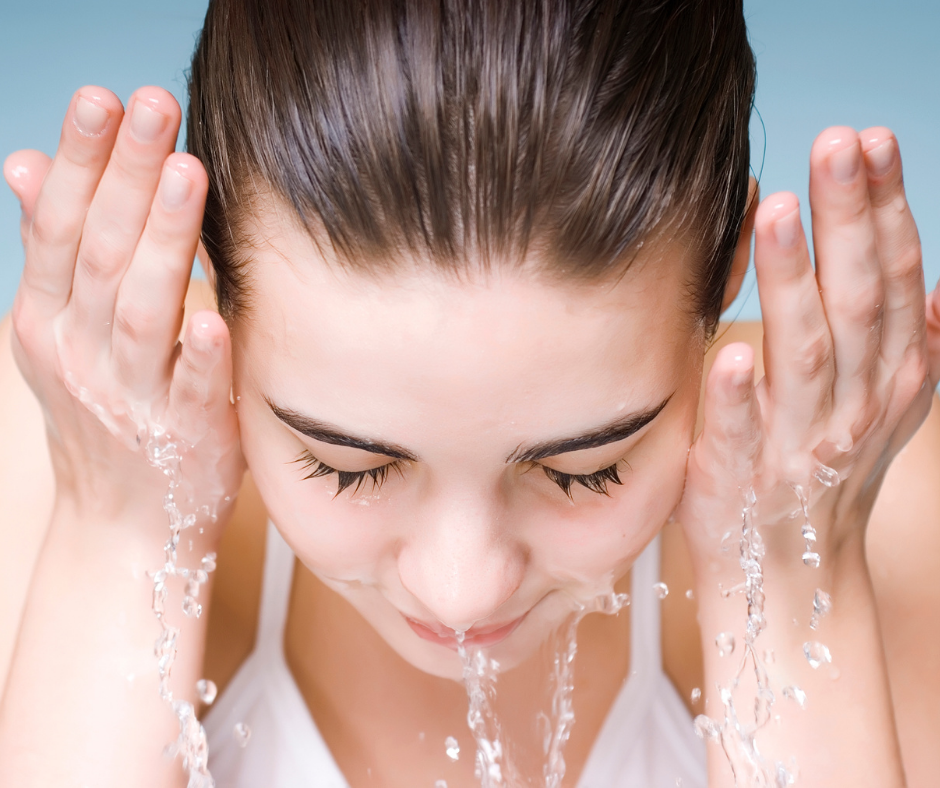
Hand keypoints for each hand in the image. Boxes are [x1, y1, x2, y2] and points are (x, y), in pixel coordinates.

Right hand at [3, 86, 242, 534]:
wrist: (125, 525)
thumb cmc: (106, 416)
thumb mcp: (59, 336)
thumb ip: (54, 254)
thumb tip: (24, 163)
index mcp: (47, 322)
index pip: (57, 228)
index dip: (78, 162)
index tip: (104, 98)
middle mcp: (79, 355)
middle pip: (99, 252)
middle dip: (124, 174)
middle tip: (155, 103)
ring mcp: (130, 399)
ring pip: (140, 311)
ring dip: (162, 241)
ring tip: (189, 174)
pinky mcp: (184, 438)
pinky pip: (191, 393)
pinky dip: (200, 355)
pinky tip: (214, 313)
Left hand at [675, 126, 938, 786]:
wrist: (791, 573)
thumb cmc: (823, 476)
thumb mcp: (882, 411)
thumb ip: (905, 347)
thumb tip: (933, 289)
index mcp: (886, 379)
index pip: (889, 281)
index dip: (883, 211)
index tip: (868, 144)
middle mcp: (852, 408)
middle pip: (856, 303)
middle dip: (850, 220)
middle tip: (836, 145)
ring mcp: (796, 446)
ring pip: (803, 356)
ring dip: (793, 283)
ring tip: (777, 214)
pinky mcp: (736, 480)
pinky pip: (737, 437)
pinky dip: (735, 401)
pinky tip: (726, 357)